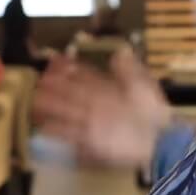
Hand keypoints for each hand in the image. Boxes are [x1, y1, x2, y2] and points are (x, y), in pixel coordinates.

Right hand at [33, 47, 171, 167]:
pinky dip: (57, 131)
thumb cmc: (154, 113)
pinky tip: (44, 127)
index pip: (85, 77)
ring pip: (67, 113)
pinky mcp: (92, 142)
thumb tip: (119, 52)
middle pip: (72, 94)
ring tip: (34, 100)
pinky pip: (70, 135)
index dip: (70, 69)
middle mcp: (97, 106)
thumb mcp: (143, 86)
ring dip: (50, 107)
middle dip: (55, 87)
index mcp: (109, 90)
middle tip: (39, 80)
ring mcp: (93, 124)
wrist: (161, 142)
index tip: (55, 60)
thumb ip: (129, 70)